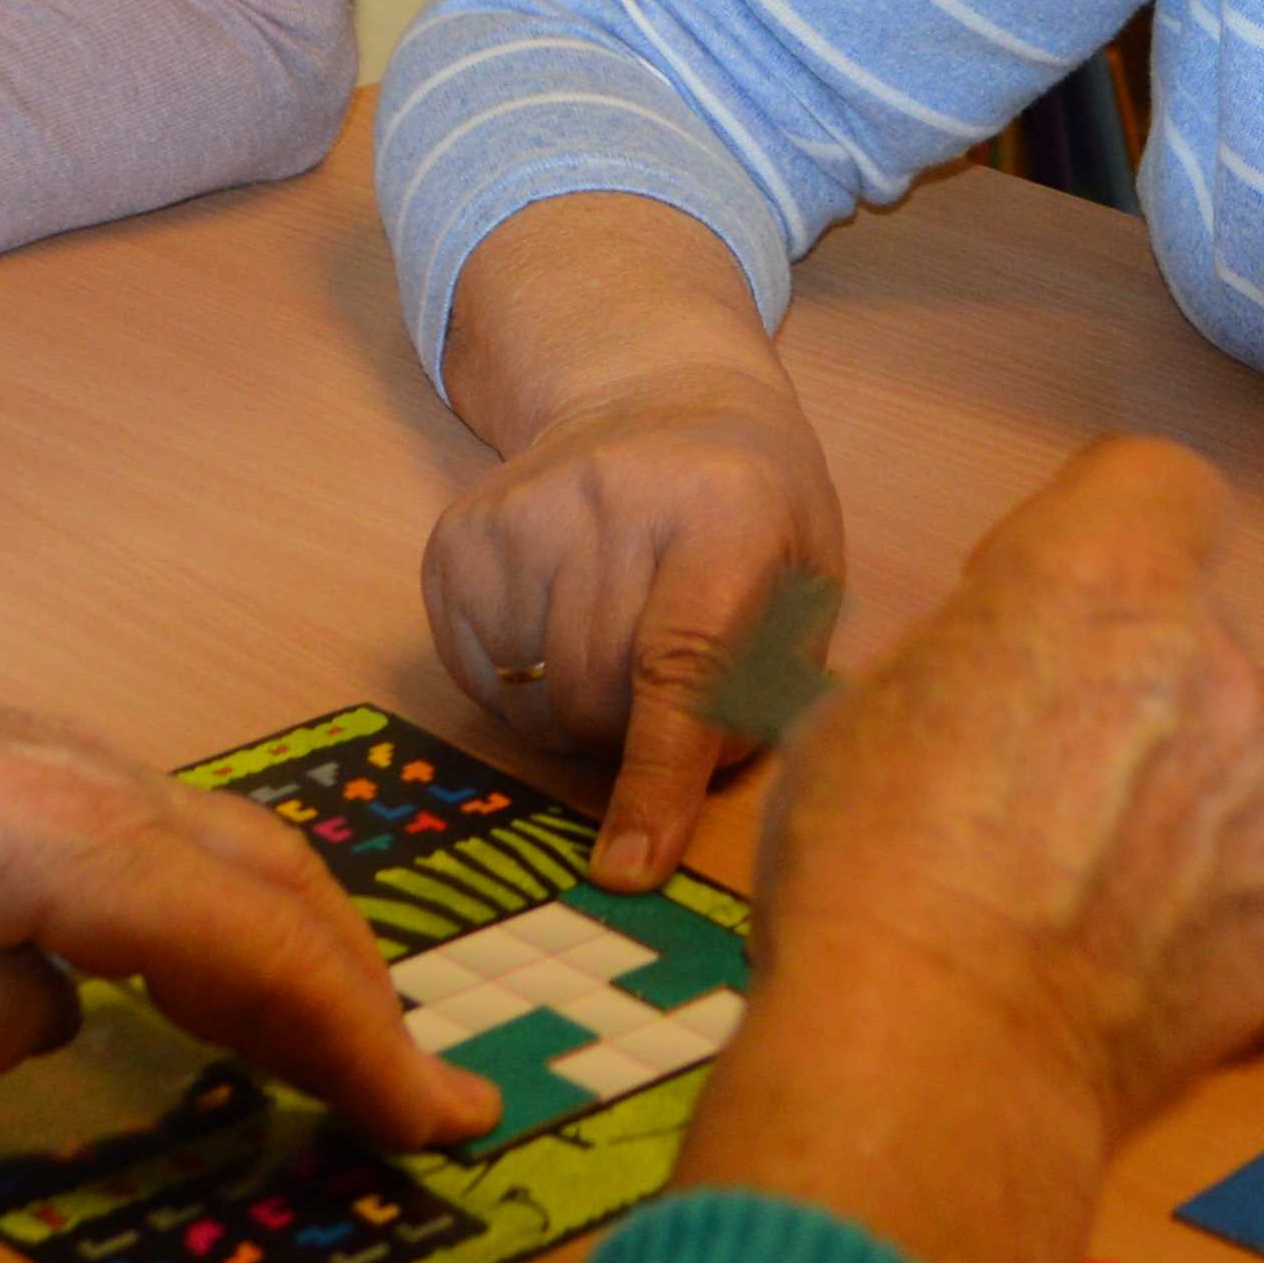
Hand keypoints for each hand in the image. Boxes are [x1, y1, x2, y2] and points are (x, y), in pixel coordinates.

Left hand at [0, 589, 495, 1150]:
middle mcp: (100, 783)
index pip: (267, 950)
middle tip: (429, 1106)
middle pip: (287, 891)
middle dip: (373, 1004)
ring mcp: (64, 766)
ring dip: (319, 959)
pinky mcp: (18, 772)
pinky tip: (216, 982)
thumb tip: (62, 1025)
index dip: (362, 1042)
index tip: (434, 1122)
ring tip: (355, 1058)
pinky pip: (183, 851)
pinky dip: (246, 925)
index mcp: (76, 837)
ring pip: (244, 861)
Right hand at [417, 362, 846, 892]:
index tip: (631, 867)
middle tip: (669, 697)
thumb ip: (772, 691)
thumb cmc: (754, 512)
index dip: (656, 777)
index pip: (680, 666)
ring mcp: (519, 514)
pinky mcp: (456, 540)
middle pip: (598, 700)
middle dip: (634, 739)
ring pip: (533, 704)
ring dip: (580, 719)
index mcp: (724, 509)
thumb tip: (696, 802)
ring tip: (620, 648)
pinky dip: (526, 690)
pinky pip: (480, 681)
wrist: (651, 394)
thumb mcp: (807, 579)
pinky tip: (563, 627)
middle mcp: (610, 499)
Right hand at [678, 439, 1263, 1262]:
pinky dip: (1186, 900)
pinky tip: (1099, 955)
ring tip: (1053, 887)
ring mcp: (1258, 784)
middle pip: (1185, 634)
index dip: (1111, 532)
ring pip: (1217, 755)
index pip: (1159, 484)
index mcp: (1095, 576)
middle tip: (1029, 776)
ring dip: (1154, 798)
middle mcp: (1207, 657)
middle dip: (1124, 686)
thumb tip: (993, 673)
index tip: (1051, 605)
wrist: (939, 1053)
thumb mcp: (866, 711)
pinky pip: (1236, 869)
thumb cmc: (867, 866)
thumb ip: (966, 659)